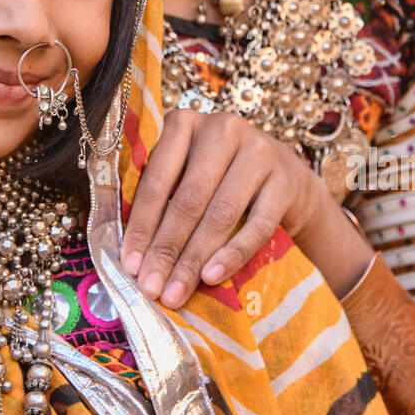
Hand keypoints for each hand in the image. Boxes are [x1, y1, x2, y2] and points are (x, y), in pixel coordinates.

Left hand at [120, 108, 369, 307]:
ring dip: (194, 259)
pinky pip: (257, 226)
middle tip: (152, 288)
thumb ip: (162, 198)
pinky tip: (212, 277)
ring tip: (176, 292)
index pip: (157, 179)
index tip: (129, 266)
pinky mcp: (285, 180)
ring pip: (220, 214)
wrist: (284, 179)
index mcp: (185, 122)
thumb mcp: (187, 172)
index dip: (142, 225)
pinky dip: (232, 254)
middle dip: (166, 249)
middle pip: (188, 199)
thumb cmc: (220, 179)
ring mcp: (258, 151)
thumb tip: (133, 256)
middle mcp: (222, 129)